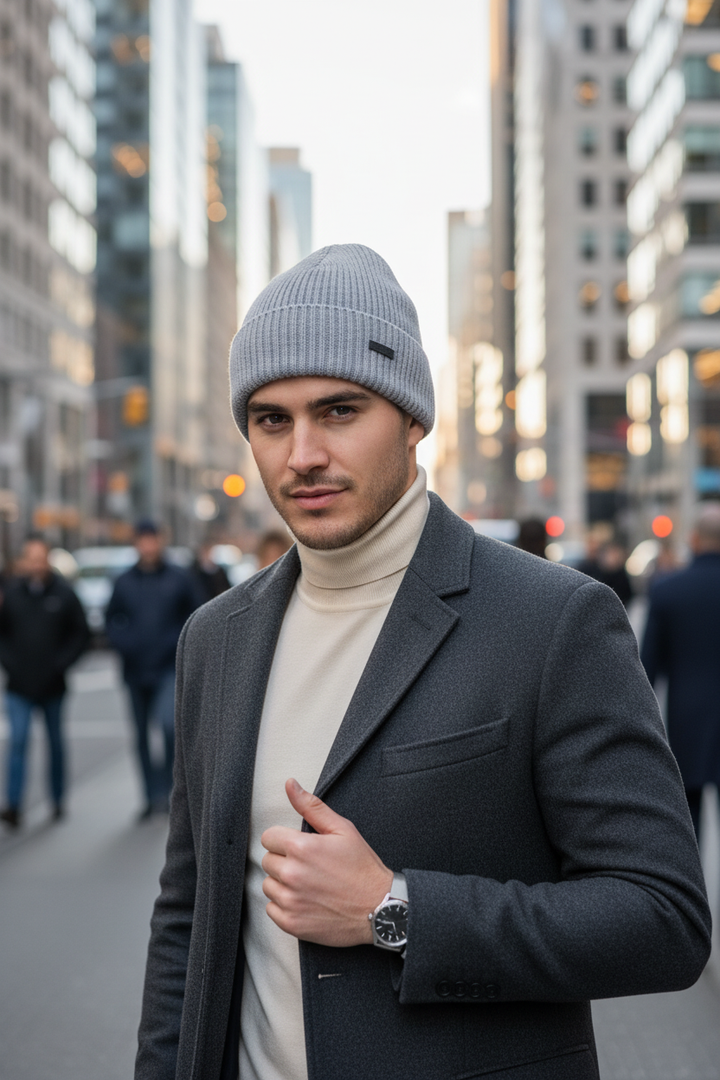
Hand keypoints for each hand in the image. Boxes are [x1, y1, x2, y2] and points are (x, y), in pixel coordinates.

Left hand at [260, 778, 392, 946]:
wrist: (379, 908)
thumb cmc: (362, 868)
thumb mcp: (342, 829)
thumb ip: (311, 806)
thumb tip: (290, 784)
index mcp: (301, 848)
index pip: (269, 838)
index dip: (284, 840)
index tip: (300, 848)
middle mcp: (292, 874)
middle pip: (268, 861)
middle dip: (284, 861)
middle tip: (309, 867)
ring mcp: (290, 901)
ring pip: (268, 885)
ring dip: (283, 884)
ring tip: (308, 884)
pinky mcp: (291, 923)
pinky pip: (271, 909)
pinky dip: (284, 906)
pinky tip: (305, 901)